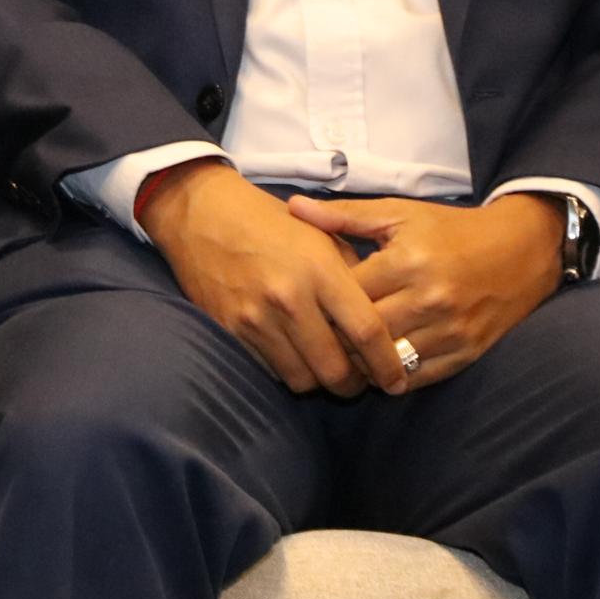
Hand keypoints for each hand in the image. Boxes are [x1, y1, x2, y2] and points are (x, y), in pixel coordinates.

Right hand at [137, 162, 410, 398]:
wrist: (202, 213)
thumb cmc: (269, 220)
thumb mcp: (321, 234)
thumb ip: (352, 275)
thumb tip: (380, 317)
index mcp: (319, 269)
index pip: (366, 331)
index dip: (387, 363)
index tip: (397, 379)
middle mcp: (289, 298)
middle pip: (335, 369)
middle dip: (355, 385)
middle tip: (363, 382)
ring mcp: (257, 318)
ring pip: (303, 380)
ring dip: (321, 382)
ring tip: (329, 370)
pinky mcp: (231, 331)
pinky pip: (271, 371)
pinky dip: (290, 371)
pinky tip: (297, 358)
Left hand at [283, 192, 560, 381]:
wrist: (520, 250)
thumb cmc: (450, 230)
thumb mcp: (399, 213)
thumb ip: (344, 216)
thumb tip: (294, 206)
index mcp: (408, 261)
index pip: (348, 295)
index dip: (321, 303)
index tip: (305, 304)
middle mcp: (429, 299)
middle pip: (364, 334)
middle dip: (335, 338)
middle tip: (315, 337)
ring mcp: (450, 330)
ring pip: (388, 362)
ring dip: (360, 363)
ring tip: (341, 355)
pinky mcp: (466, 353)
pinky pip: (418, 378)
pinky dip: (392, 377)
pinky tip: (375, 367)